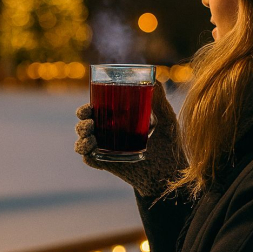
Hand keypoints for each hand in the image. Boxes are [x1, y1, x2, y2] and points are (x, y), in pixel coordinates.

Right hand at [75, 82, 185, 196]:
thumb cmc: (170, 144)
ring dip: (81, 137)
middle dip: (81, 121)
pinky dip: (86, 153)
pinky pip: (90, 159)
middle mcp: (110, 134)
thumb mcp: (166, 118)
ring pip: (83, 142)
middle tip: (88, 120)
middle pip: (85, 124)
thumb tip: (154, 78)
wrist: (171, 174)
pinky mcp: (108, 164)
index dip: (88, 107)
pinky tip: (92, 149)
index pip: (97, 110)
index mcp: (119, 120)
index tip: (89, 105)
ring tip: (91, 136)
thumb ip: (160, 99)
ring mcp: (107, 150)